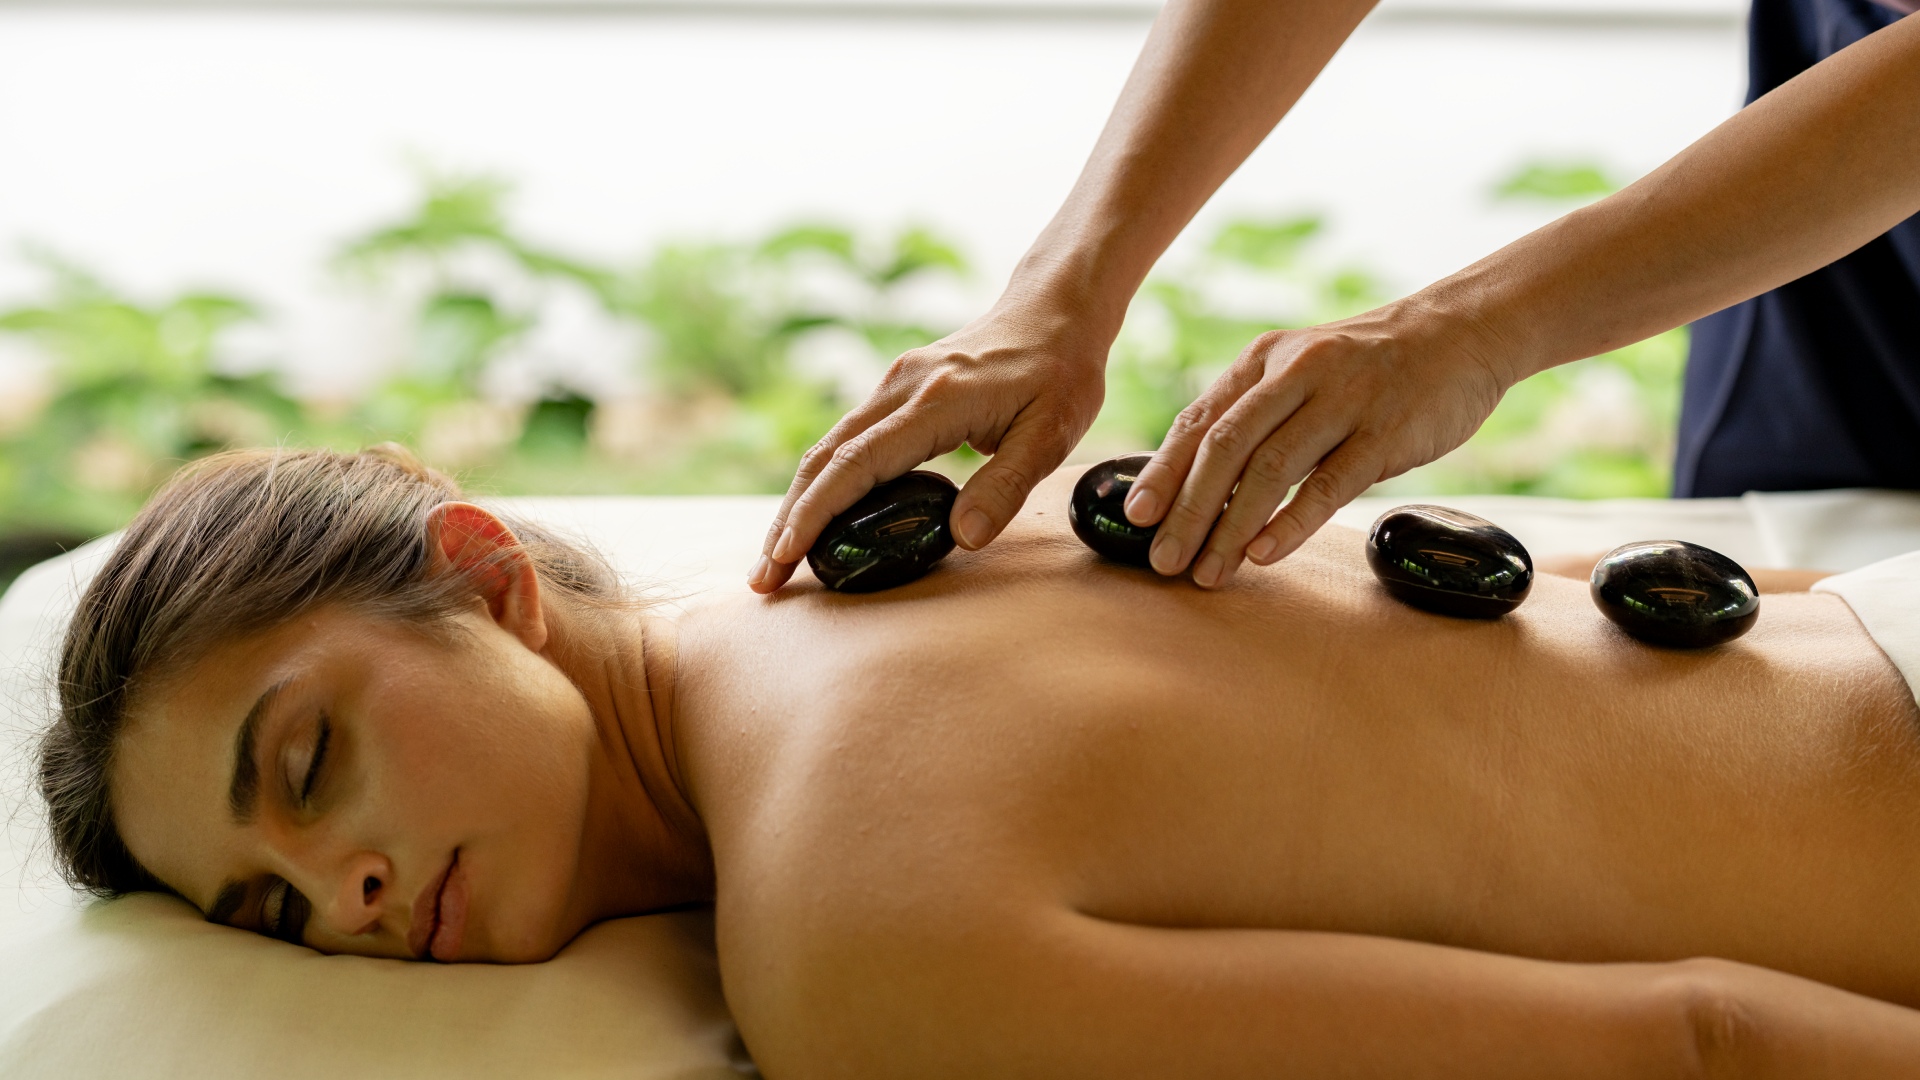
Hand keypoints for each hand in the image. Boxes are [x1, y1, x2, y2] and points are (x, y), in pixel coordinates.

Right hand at [750, 296, 1111, 592]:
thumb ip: (1006, 486)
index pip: (857, 464)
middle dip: (788, 521)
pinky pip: (845, 441)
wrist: (1053, 311)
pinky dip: (821, 484)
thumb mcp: (1051, 434)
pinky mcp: (894, 390)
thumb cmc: (1060, 374)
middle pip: (824, 460)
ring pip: (827, 450)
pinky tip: (812, 518)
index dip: (817, 513)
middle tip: (763, 579)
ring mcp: (892, 385)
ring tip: (775, 561)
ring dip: (797, 505)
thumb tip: (963, 538)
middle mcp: (900, 388)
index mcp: (935, 401)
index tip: (788, 556)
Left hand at [1123, 302, 1513, 587]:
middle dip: (1186, 510)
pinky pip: (1329, 483)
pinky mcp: (1385, 431)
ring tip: (1208, 571)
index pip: (1199, 421)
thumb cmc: (1369, 368)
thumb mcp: (1301, 371)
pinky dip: (1291, 522)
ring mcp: (1342, 400)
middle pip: (1224, 448)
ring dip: (1231, 527)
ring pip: (1270, 469)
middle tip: (1163, 561)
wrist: (1461, 333)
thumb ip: (1254, 415)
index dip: (1163, 472)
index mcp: (1263, 360)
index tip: (1135, 517)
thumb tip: (1195, 482)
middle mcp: (1296, 373)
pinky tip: (1264, 554)